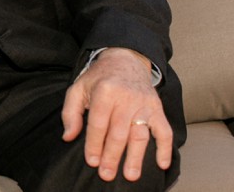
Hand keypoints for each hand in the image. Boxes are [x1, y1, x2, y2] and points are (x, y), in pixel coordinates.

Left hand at [62, 48, 172, 181]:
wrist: (125, 59)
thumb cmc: (99, 78)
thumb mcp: (78, 88)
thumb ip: (71, 112)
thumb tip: (68, 136)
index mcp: (104, 91)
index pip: (98, 123)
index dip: (94, 144)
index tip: (92, 161)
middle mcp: (126, 98)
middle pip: (119, 132)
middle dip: (112, 155)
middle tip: (107, 174)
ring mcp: (144, 104)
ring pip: (140, 134)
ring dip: (136, 157)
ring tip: (130, 175)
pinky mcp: (157, 109)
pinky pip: (164, 130)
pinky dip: (165, 148)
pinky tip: (161, 164)